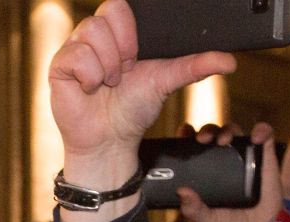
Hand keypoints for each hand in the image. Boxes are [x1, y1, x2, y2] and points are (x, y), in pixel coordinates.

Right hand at [50, 1, 236, 201]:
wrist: (110, 140)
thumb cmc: (133, 110)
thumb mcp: (167, 81)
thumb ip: (196, 65)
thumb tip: (230, 61)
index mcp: (120, 32)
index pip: (121, 3)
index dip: (132, 28)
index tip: (138, 54)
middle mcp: (96, 35)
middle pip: (108, 9)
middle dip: (123, 46)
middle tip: (125, 71)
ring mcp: (75, 48)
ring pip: (91, 31)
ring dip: (108, 64)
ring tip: (109, 83)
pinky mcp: (59, 65)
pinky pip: (75, 54)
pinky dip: (90, 76)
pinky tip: (91, 89)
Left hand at [178, 122, 282, 221]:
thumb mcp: (207, 221)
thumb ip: (193, 209)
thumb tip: (181, 192)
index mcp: (205, 172)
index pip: (194, 148)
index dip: (187, 137)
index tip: (183, 133)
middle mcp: (223, 161)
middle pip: (213, 135)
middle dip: (206, 131)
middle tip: (202, 140)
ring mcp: (244, 157)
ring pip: (235, 132)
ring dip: (228, 130)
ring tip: (223, 140)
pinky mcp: (265, 156)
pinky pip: (264, 135)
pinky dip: (262, 130)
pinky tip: (256, 137)